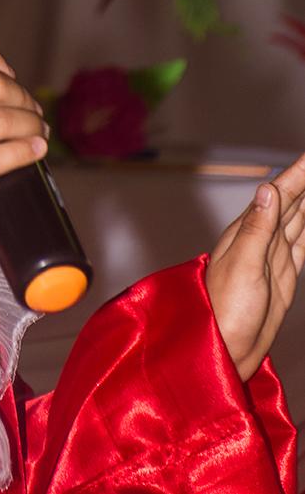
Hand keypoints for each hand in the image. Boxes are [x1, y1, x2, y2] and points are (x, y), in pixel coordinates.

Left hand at [205, 151, 304, 381]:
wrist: (225, 348)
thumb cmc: (225, 308)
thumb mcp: (243, 265)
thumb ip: (257, 228)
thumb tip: (267, 188)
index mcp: (249, 230)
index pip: (280, 193)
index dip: (298, 173)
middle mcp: (261, 237)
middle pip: (293, 201)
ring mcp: (273, 255)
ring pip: (299, 218)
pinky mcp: (284, 275)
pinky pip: (303, 243)